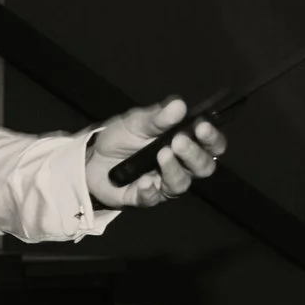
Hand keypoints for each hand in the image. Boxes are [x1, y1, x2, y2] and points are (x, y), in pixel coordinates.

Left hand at [86, 97, 224, 208]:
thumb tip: (179, 105)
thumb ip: (156, 117)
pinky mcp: (144, 198)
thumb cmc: (122, 138)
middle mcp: (181, 166)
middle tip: (179, 141)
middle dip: (194, 154)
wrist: (92, 158)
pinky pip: (152, 199)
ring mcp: (164, 185)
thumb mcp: (136, 122)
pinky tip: (143, 181)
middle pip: (203, 167)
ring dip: (173, 169)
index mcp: (186, 143)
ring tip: (161, 154)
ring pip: (181, 184)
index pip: (211, 144)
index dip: (212, 138)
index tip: (202, 126)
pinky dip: (148, 190)